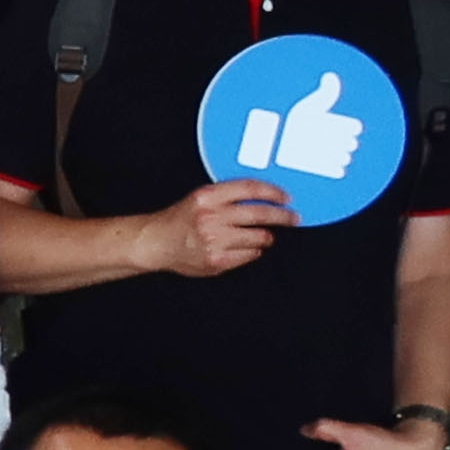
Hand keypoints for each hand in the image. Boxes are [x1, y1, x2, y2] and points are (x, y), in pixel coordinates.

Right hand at [141, 179, 298, 277]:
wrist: (156, 242)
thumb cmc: (180, 220)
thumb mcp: (200, 198)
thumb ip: (228, 196)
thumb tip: (266, 198)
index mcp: (207, 197)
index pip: (250, 189)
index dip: (273, 192)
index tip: (286, 197)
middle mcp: (211, 217)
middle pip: (260, 214)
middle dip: (283, 217)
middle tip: (293, 218)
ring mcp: (214, 240)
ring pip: (260, 237)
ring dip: (265, 237)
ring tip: (260, 236)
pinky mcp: (217, 260)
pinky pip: (250, 255)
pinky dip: (252, 251)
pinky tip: (244, 248)